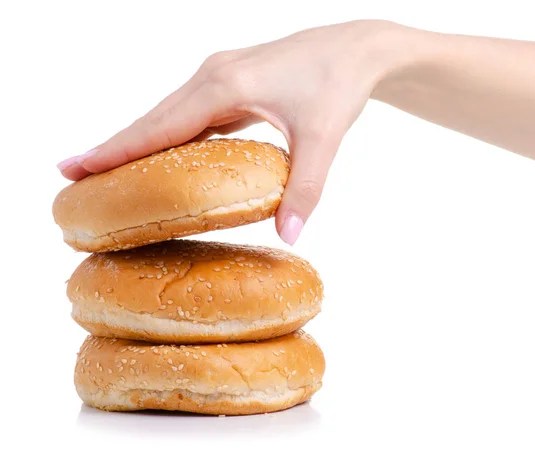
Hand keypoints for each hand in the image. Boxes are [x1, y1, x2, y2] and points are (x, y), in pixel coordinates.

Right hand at [57, 20, 406, 244]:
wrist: (359, 49)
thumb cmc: (339, 84)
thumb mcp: (323, 138)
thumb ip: (305, 188)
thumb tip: (291, 236)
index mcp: (224, 85)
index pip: (158, 126)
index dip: (115, 149)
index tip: (75, 167)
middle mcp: (213, 77)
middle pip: (152, 118)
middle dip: (113, 146)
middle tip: (72, 175)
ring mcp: (221, 78)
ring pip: (170, 116)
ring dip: (140, 141)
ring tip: (108, 169)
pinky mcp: (233, 84)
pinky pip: (192, 115)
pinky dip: (171, 136)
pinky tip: (164, 156)